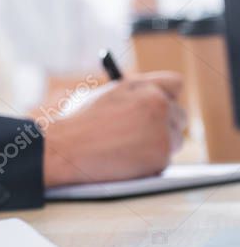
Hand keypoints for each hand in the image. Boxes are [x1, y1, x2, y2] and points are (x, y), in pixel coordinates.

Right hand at [41, 71, 185, 185]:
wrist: (67, 149)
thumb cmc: (81, 122)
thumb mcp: (107, 93)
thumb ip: (136, 91)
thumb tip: (158, 97)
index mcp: (144, 88)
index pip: (174, 84)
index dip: (166, 94)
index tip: (161, 103)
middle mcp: (159, 107)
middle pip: (179, 115)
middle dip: (166, 123)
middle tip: (146, 131)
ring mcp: (162, 133)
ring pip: (175, 140)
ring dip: (158, 144)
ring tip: (127, 146)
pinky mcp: (161, 157)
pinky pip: (164, 160)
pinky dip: (149, 162)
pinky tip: (126, 159)